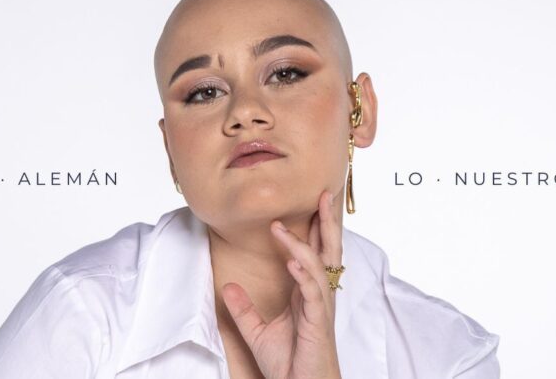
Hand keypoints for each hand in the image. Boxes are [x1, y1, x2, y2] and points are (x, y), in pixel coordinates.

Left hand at [220, 190, 342, 378]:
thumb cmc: (289, 364)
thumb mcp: (257, 331)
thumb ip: (244, 309)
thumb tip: (228, 286)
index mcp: (308, 294)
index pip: (314, 252)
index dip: (316, 227)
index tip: (313, 202)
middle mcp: (318, 295)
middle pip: (327, 250)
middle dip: (327, 222)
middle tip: (324, 194)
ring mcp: (320, 307)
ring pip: (317, 266)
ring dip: (301, 243)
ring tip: (281, 226)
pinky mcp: (318, 322)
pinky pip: (313, 292)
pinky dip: (303, 274)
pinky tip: (291, 260)